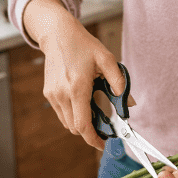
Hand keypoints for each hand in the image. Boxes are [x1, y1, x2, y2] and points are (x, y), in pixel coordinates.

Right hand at [23, 0, 134, 150]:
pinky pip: (61, 114)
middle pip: (75, 128)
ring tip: (94, 113)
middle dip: (90, 132)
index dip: (93, 139)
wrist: (57, 34)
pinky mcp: (49, 94)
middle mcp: (62, 94)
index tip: (103, 144)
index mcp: (77, 88)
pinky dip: (73, 115)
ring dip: (81, 124)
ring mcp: (53, 95)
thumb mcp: (106, 59)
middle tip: (104, 128)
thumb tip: (128, 104)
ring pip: (67, 123)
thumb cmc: (82, 45)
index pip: (83, 125)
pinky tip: (82, 104)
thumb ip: (119, 82)